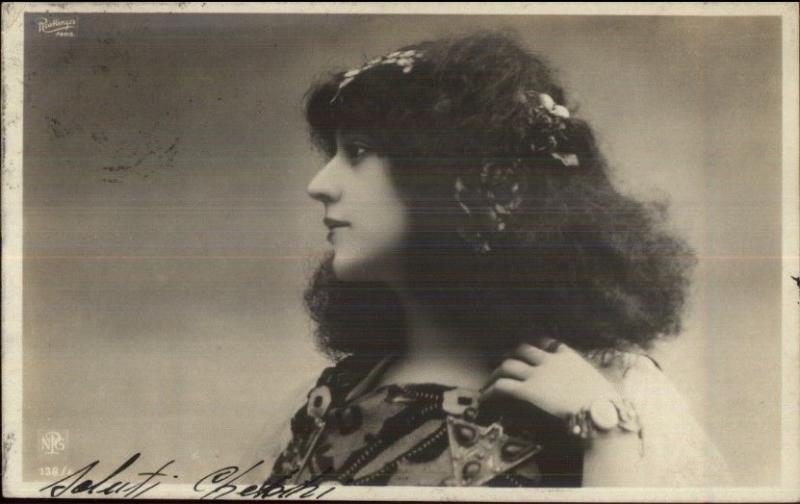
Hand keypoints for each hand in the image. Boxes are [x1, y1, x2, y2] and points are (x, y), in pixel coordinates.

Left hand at [479, 340, 620, 419]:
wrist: (602, 416)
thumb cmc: (607, 407)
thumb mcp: (601, 386)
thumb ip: (589, 383)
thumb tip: (592, 391)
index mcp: (569, 357)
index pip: (547, 342)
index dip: (535, 345)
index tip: (528, 349)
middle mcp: (550, 361)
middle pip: (522, 349)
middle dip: (511, 356)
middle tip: (503, 366)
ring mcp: (538, 375)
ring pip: (508, 366)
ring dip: (496, 373)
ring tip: (489, 382)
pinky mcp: (528, 391)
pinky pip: (502, 387)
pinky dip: (491, 392)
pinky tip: (485, 398)